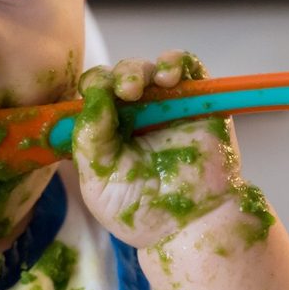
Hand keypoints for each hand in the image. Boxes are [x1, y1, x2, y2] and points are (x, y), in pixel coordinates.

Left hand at [72, 51, 247, 248]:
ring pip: (150, 68)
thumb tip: (93, 96)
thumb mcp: (97, 178)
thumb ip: (89, 139)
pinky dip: (175, 62)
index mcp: (107, 130)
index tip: (94, 94)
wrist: (188, 227)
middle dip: (117, 75)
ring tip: (138, 87)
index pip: (95, 93)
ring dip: (140, 69)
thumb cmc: (140, 211)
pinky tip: (167, 77)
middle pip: (120, 75)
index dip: (92, 86)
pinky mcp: (199, 104)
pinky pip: (189, 68)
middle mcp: (136, 115)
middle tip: (124, 91)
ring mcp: (168, 108)